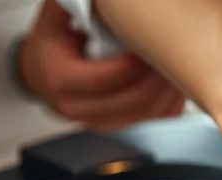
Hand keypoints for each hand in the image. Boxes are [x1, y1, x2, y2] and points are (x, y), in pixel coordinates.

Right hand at [19, 0, 184, 130]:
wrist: (41, 72)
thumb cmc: (51, 44)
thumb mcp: (55, 19)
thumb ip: (74, 3)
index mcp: (60, 80)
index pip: (104, 79)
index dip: (133, 64)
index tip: (151, 43)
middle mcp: (80, 107)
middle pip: (133, 101)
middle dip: (159, 78)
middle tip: (174, 53)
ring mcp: (101, 121)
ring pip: (148, 113)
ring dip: (169, 90)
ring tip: (179, 64)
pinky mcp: (120, 124)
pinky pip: (155, 118)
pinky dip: (170, 101)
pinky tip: (175, 81)